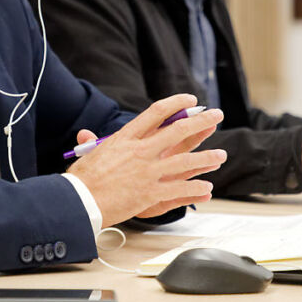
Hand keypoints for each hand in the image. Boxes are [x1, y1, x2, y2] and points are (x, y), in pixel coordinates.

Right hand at [67, 94, 226, 226]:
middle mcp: (141, 150)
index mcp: (126, 137)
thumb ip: (93, 142)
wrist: (81, 201)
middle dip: (201, 121)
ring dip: (207, 157)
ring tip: (221, 155)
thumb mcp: (89, 154)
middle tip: (216, 116)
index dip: (176, 103)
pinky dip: (196, 188)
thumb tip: (86, 133)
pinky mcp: (151, 193)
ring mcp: (148, 171)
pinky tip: (206, 187)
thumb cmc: (83, 178)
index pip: (157, 112)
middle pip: (178, 131)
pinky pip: (180, 188)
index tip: (190, 100)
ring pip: (186, 161)